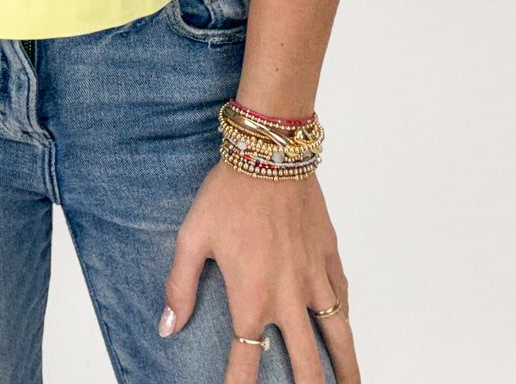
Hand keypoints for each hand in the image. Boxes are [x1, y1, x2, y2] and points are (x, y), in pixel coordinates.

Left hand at [160, 161, 357, 382]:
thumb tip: (168, 326)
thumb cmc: (229, 192)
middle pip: (305, 364)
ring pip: (338, 336)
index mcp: (252, 298)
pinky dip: (345, 318)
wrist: (270, 153)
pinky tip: (344, 327)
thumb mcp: (192, 237)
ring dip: (347, 369)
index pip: (246, 362)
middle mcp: (288, 297)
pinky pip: (343, 296)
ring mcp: (314, 278)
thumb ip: (180, 286)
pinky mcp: (329, 255)